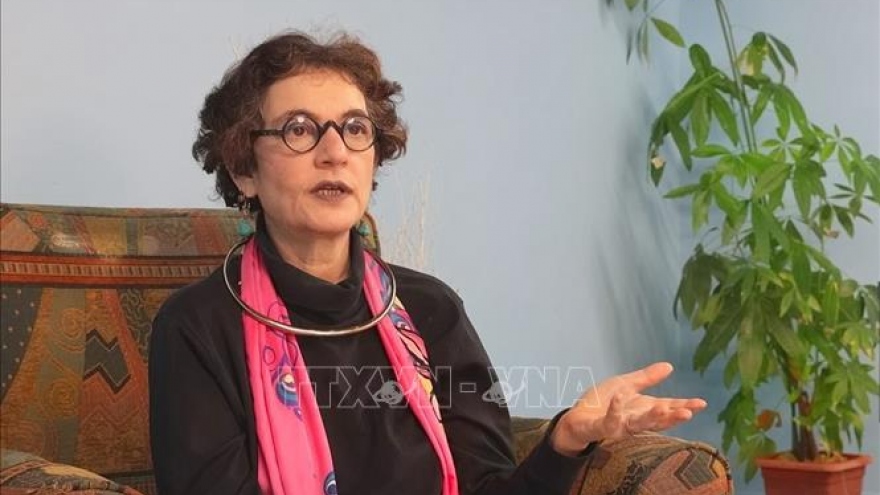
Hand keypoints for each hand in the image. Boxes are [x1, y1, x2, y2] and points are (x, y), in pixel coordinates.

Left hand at [550, 362, 706, 455]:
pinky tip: (619, 398)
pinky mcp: (601, 428)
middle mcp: (635, 420)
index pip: (667, 408)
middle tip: (688, 413)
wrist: (576, 418)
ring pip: (638, 425)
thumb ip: (646, 378)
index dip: (683, 406)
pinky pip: (610, 421)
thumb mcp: (625, 385)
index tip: (702, 403)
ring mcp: (619, 426)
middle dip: (672, 417)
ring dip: (651, 418)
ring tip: (664, 408)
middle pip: (657, 420)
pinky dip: (615, 410)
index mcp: (642, 409)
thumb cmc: (601, 403)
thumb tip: (670, 366)